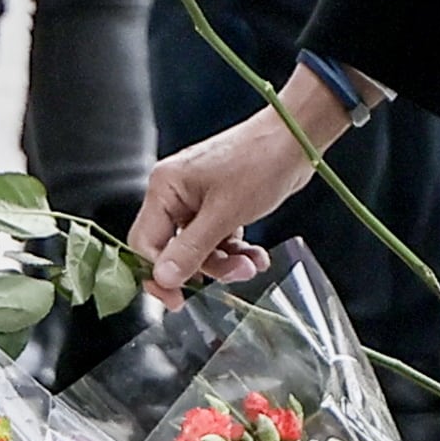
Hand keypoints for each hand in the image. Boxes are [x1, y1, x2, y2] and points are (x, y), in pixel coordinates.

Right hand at [130, 67, 354, 301]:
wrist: (294, 140)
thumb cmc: (258, 162)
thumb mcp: (224, 214)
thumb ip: (191, 250)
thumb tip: (163, 279)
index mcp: (165, 187)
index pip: (145, 243)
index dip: (159, 275)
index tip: (178, 300)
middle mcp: (176, 193)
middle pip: (175, 249)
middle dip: (206, 267)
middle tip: (235, 275)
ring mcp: (197, 199)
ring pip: (199, 248)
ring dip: (226, 262)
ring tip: (252, 263)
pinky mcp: (218, 204)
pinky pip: (217, 239)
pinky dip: (236, 251)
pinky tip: (255, 255)